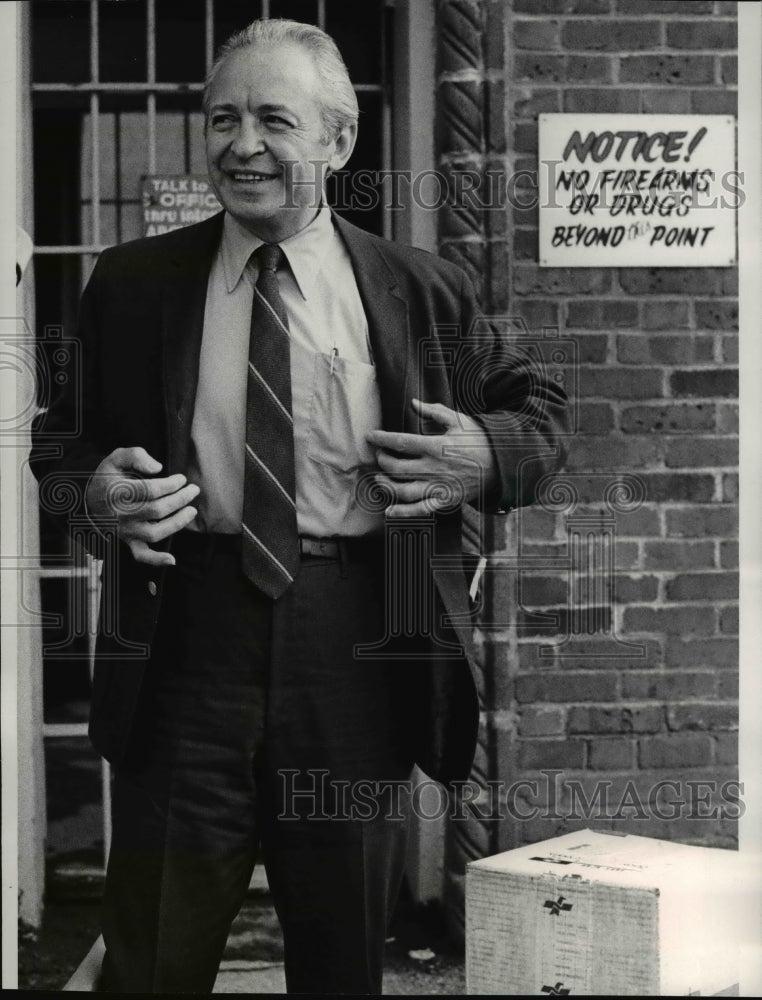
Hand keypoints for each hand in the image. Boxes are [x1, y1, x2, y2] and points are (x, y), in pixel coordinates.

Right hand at [85, 447, 199, 565]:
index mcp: (117, 492)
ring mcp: (125, 530)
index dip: (171, 485)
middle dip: (180, 499)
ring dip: (177, 523)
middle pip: (157, 510)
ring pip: (154, 532)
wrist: (88, 499)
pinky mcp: (128, 541)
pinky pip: (141, 555)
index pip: (150, 490)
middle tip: (193, 490)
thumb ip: (136, 456)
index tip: (182, 479)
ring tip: (192, 510)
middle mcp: (120, 514)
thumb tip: (157, 468)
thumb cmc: (109, 477)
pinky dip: (156, 560)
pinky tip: (172, 560)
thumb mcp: (116, 457)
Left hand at [366, 399, 497, 517]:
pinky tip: (389, 511)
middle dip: (382, 460)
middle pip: (396, 467)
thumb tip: (413, 403)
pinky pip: (420, 509)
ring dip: (386, 485)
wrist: (501, 464)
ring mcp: (438, 486)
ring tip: (379, 478)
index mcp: (435, 446)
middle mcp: (434, 468)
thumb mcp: (458, 420)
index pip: (400, 442)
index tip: (370, 436)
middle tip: (379, 454)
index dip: (381, 439)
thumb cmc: (478, 440)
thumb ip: (434, 411)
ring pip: (403, 490)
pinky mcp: (444, 500)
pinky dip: (403, 512)